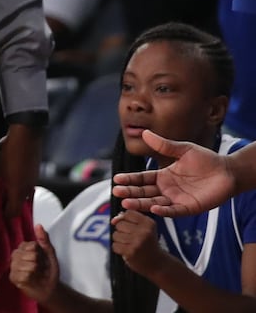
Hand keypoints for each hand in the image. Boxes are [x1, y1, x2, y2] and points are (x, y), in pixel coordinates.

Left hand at [0, 126, 42, 218]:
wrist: (27, 135)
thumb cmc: (8, 153)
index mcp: (18, 192)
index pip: (14, 214)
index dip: (3, 216)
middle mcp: (28, 190)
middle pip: (19, 205)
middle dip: (6, 205)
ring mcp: (33, 181)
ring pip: (22, 194)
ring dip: (12, 194)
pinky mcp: (34, 172)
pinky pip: (26, 185)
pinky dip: (17, 186)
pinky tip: (7, 178)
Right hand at [8, 226, 58, 301]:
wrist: (49, 288)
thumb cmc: (49, 270)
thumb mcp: (50, 254)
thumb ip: (44, 240)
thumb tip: (38, 225)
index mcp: (24, 247)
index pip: (31, 245)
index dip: (39, 253)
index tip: (42, 258)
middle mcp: (16, 255)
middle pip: (28, 255)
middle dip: (37, 263)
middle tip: (39, 268)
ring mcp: (13, 266)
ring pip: (24, 265)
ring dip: (34, 271)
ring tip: (36, 274)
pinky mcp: (12, 277)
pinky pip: (21, 275)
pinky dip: (30, 279)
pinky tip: (31, 280)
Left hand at [110, 210, 165, 276]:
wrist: (157, 264)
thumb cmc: (148, 243)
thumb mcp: (145, 228)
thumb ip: (129, 219)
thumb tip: (113, 220)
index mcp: (149, 223)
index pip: (128, 213)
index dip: (126, 220)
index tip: (132, 227)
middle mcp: (144, 232)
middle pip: (119, 224)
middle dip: (122, 231)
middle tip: (133, 239)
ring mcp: (137, 242)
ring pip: (115, 235)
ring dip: (120, 241)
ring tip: (131, 245)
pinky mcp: (130, 252)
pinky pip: (115, 245)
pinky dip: (119, 249)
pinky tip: (128, 251)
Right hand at [113, 129, 237, 215]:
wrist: (227, 171)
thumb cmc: (206, 159)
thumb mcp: (182, 149)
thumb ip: (164, 145)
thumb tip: (144, 132)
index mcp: (163, 176)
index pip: (142, 178)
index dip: (130, 179)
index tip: (117, 179)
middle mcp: (167, 189)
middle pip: (144, 192)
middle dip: (130, 193)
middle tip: (116, 192)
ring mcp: (177, 199)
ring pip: (154, 203)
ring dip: (141, 204)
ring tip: (126, 204)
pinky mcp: (189, 208)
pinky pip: (174, 211)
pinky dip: (164, 210)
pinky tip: (154, 208)